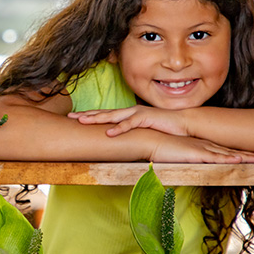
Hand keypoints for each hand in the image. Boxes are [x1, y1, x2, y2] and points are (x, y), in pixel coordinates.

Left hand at [69, 106, 188, 136]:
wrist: (182, 122)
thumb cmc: (163, 127)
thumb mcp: (143, 131)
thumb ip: (131, 134)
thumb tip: (120, 142)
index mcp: (128, 114)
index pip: (105, 114)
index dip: (90, 115)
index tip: (75, 118)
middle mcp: (130, 111)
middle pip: (104, 113)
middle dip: (87, 114)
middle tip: (70, 117)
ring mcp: (137, 113)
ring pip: (113, 116)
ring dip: (97, 118)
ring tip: (82, 121)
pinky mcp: (146, 118)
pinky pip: (130, 124)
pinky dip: (119, 128)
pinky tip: (108, 132)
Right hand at [149, 135, 253, 163]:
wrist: (150, 140)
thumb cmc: (161, 150)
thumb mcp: (178, 158)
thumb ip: (187, 162)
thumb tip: (190, 169)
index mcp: (203, 147)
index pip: (227, 152)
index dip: (242, 154)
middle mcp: (206, 146)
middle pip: (233, 152)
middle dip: (251, 155)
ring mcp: (202, 149)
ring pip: (229, 155)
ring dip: (247, 157)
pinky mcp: (195, 153)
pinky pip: (215, 157)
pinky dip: (228, 159)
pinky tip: (240, 161)